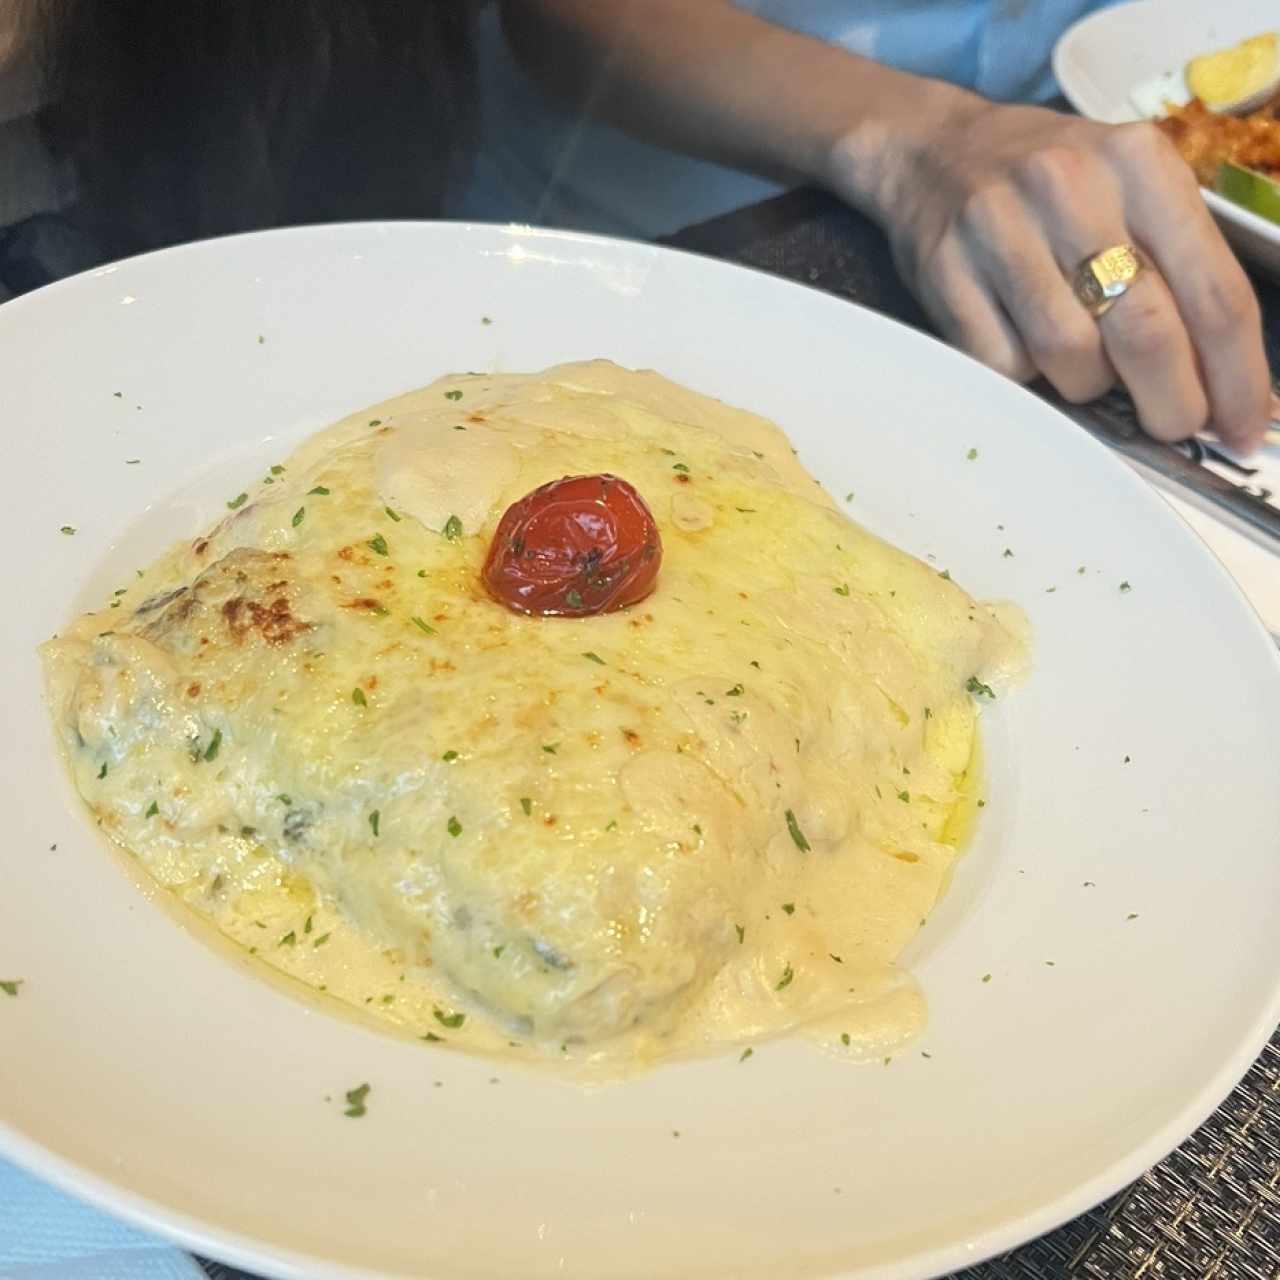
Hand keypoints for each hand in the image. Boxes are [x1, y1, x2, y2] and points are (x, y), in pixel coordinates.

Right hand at [830, 97, 1269, 450]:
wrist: (934, 151)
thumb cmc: (1051, 185)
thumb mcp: (1129, 190)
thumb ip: (1178, 269)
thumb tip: (1222, 385)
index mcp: (1141, 163)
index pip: (1215, 292)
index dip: (1237, 375)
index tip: (1243, 426)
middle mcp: (1073, 187)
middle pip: (1147, 334)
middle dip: (1171, 403)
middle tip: (1172, 426)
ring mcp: (1002, 228)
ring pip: (1071, 358)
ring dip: (1086, 385)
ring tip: (1082, 365)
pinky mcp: (947, 269)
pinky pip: (1003, 362)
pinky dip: (1024, 374)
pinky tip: (1025, 347)